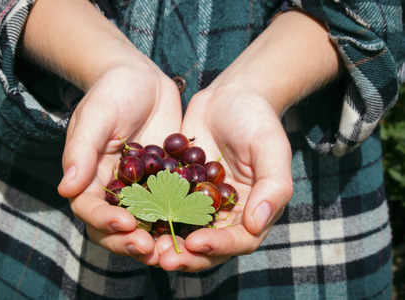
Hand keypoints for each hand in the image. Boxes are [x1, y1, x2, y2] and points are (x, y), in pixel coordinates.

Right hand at [57, 59, 182, 262]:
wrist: (143, 79)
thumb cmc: (112, 91)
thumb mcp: (96, 116)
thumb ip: (82, 150)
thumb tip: (65, 188)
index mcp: (90, 177)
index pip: (89, 208)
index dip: (103, 220)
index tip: (124, 222)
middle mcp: (115, 190)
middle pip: (116, 226)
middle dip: (130, 240)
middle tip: (149, 248)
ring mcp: (143, 189)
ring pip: (146, 223)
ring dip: (157, 239)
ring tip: (173, 249)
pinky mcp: (167, 183)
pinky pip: (173, 206)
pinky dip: (182, 219)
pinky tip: (197, 225)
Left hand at [152, 9, 340, 270]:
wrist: (229, 96)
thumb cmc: (257, 119)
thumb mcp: (271, 147)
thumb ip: (273, 186)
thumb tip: (257, 225)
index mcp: (252, 210)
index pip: (240, 239)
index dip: (219, 246)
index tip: (196, 243)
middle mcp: (226, 213)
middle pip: (208, 246)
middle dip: (186, 255)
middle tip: (163, 259)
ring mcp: (200, 203)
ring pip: (183, 232)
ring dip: (165, 243)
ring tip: (144, 247)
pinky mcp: (179, 190)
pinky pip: (164, 208)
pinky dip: (151, 217)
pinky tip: (133, 218)